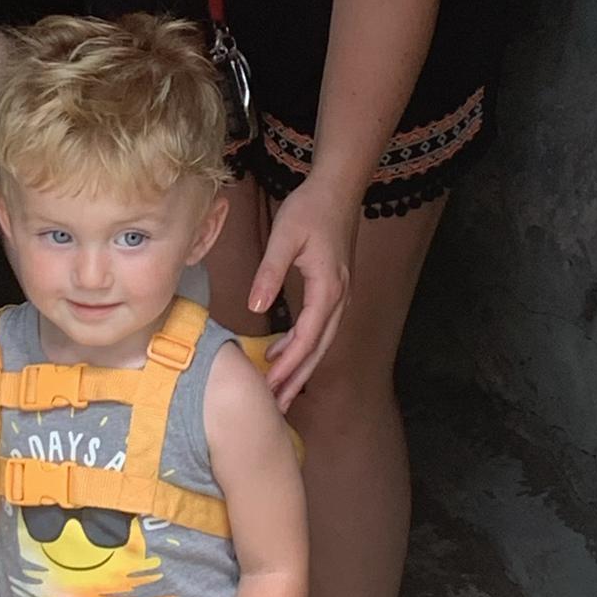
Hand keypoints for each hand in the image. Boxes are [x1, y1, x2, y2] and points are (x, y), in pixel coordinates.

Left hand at [247, 182, 356, 409]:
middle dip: (297, 379)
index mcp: (329, 288)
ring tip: (279, 391)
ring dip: (302, 367)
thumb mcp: (285, 237)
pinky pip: (321, 329)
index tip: (270, 386)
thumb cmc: (310, 209)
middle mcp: (340, 297)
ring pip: (322, 342)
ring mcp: (341, 295)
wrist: (337, 189)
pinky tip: (284, 354)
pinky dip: (305, 348)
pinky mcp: (336, 290)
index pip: (308, 337)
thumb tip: (255, 309)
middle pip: (319, 350)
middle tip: (275, 407)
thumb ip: (269, 272)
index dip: (289, 365)